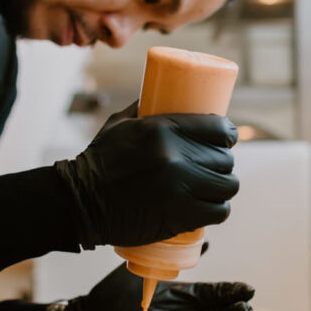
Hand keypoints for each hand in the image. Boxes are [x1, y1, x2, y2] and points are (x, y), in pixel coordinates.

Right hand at [53, 101, 239, 248]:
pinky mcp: (181, 215)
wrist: (82, 202)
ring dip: (223, 186)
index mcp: (163, 129)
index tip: (226, 139)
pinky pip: (219, 211)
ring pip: (226, 185)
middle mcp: (175, 157)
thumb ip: (146, 109)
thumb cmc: (100, 161)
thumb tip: (165, 94)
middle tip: (213, 166)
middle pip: (223, 159)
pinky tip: (211, 205)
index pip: (218, 128)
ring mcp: (180, 188)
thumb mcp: (120, 124)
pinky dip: (218, 209)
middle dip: (222, 162)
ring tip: (213, 186)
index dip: (228, 134)